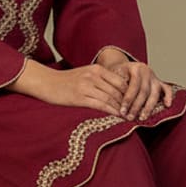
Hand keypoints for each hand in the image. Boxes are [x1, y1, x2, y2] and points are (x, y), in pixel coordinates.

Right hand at [6, 59, 127, 115]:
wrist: (46, 83)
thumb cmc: (65, 81)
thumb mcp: (84, 74)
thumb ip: (100, 80)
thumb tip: (116, 91)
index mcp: (96, 69)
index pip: (120, 81)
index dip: (131, 92)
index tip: (138, 102)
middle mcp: (93, 75)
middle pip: (118, 90)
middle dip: (129, 102)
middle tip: (139, 112)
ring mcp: (87, 86)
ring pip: (111, 98)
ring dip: (123, 109)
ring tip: (131, 117)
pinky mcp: (80, 97)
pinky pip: (101, 105)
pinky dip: (112, 111)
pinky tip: (118, 117)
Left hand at [105, 60, 172, 121]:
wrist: (123, 67)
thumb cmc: (117, 73)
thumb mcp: (114, 75)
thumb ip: (117, 85)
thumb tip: (117, 101)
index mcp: (136, 68)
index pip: (133, 85)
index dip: (128, 99)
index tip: (122, 111)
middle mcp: (147, 71)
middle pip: (144, 91)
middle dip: (136, 106)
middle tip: (130, 118)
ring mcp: (155, 77)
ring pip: (154, 93)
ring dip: (148, 107)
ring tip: (142, 118)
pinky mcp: (160, 82)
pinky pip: (167, 89)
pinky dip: (168, 96)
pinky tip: (167, 105)